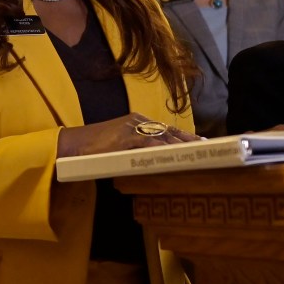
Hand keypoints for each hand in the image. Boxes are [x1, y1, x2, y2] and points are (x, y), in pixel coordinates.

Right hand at [57, 112, 198, 157]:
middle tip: (210, 150)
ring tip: (199, 154)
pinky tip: (175, 157)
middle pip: (170, 132)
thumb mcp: (120, 146)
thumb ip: (137, 149)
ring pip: (163, 137)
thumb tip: (156, 162)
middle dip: (190, 142)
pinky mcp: (125, 137)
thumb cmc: (94, 148)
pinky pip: (149, 144)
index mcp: (137, 122)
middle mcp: (138, 121)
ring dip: (182, 147)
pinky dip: (163, 151)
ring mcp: (132, 128)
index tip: (203, 144)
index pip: (167, 129)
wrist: (72, 144)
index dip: (186, 137)